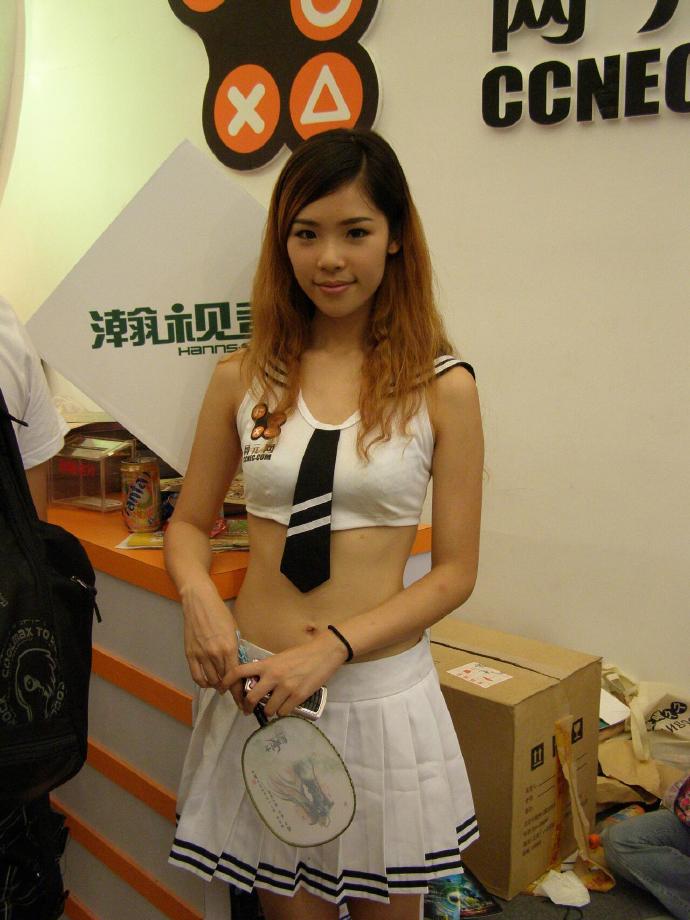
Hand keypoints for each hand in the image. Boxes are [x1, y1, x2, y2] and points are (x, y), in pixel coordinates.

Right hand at [180, 578, 239, 692]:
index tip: (242, 697)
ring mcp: (201, 655)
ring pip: (211, 680)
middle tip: (233, 692)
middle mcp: (215, 654)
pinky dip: (203, 683)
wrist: (199, 602)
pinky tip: (208, 682)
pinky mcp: (190, 654)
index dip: (239, 690)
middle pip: (224, 680)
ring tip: (221, 685)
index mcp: (230, 647)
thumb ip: (235, 649)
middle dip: (229, 689)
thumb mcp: (234, 630)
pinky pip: (196, 676)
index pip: (236, 675)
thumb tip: (238, 665)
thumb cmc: (220, 613)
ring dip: (217, 685)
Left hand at [236, 630, 346, 717]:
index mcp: (266, 664)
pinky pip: (284, 711)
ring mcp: (286, 687)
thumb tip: (257, 684)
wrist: (324, 652)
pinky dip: (283, 711)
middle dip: (247, 707)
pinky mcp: (298, 696)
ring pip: (268, 709)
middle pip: (251, 698)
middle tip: (247, 710)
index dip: (226, 681)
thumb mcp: (280, 658)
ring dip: (269, 711)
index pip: (239, 671)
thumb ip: (267, 670)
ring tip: (273, 707)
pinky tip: (287, 705)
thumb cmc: (302, 654)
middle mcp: (273, 676)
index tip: (222, 689)